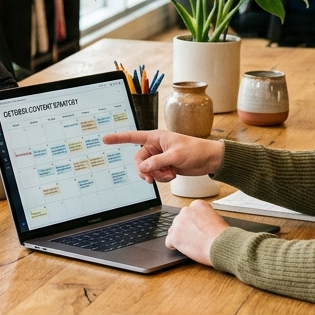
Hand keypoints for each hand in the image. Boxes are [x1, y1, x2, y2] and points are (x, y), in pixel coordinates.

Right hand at [101, 129, 222, 182]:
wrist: (209, 160)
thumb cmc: (196, 150)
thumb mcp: (175, 156)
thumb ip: (157, 162)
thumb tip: (143, 168)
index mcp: (156, 137)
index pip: (133, 136)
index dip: (118, 138)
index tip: (105, 139)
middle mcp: (155, 147)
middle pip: (139, 160)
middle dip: (146, 170)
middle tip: (152, 178)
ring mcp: (160, 157)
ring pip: (147, 170)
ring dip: (157, 175)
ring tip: (170, 173)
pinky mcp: (165, 166)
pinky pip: (156, 175)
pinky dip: (162, 178)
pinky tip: (173, 174)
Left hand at [165, 200, 228, 265]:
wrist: (221, 245)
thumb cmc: (222, 235)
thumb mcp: (215, 217)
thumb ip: (203, 217)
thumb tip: (198, 223)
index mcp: (196, 205)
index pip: (188, 213)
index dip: (192, 222)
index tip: (195, 228)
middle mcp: (186, 211)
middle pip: (179, 220)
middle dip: (184, 229)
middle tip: (193, 237)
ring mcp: (178, 224)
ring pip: (173, 230)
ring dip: (179, 236)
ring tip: (190, 244)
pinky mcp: (174, 236)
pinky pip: (169, 242)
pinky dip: (174, 246)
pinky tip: (181, 248)